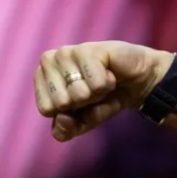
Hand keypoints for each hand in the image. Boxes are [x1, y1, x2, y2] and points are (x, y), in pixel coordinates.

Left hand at [33, 41, 171, 140]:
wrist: (136, 82)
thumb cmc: (104, 98)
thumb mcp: (83, 121)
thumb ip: (66, 129)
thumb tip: (61, 121)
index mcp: (41, 76)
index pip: (46, 109)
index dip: (69, 112)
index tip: (80, 100)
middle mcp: (49, 60)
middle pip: (61, 103)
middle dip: (83, 103)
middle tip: (92, 89)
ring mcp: (66, 52)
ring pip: (78, 94)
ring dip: (96, 93)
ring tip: (101, 80)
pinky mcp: (87, 49)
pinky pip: (96, 84)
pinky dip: (107, 83)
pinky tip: (110, 72)